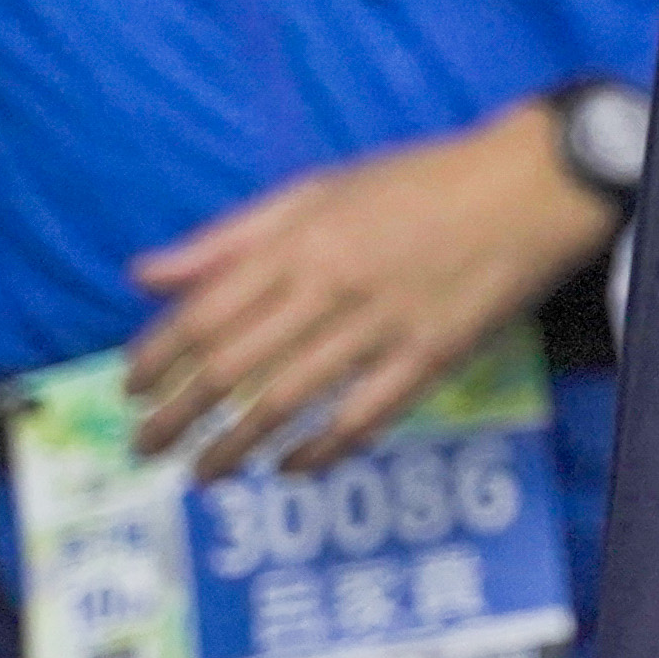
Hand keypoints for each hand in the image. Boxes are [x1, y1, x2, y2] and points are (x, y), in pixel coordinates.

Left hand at [128, 102, 615, 477]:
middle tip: (146, 449)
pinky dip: (322, 451)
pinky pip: (365, 418)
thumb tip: (144, 275)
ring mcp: (382, 325)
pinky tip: (293, 468)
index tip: (130, 390)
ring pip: (288, 401)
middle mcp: (331, 285)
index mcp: (299, 240)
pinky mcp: (431, 356)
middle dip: (178, 416)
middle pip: (233, 367)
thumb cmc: (418, 183)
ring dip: (235, 447)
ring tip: (204, 474)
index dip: (157, 359)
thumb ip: (230, 237)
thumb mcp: (319, 190)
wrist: (528, 186)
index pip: (204, 312)